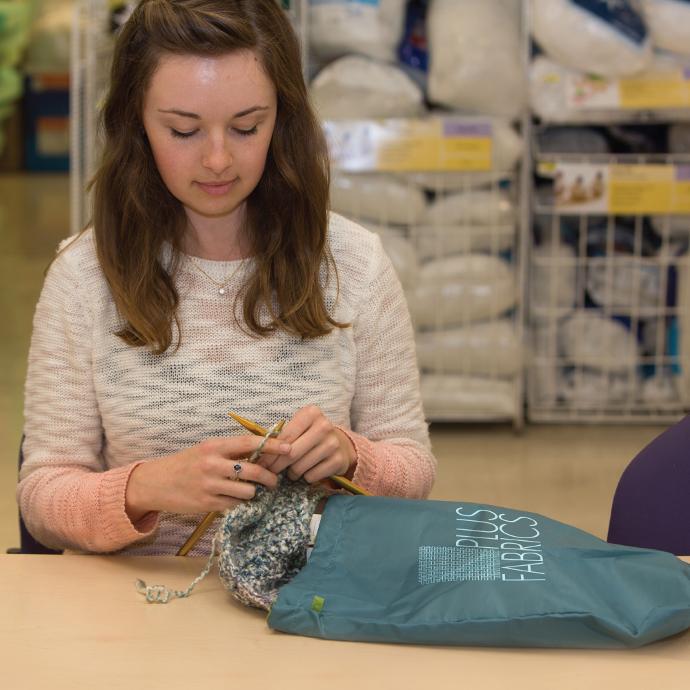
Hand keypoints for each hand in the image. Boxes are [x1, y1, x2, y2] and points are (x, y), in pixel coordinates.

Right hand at [125, 435, 290, 520]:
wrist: (156, 483)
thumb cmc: (186, 464)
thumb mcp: (206, 449)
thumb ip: (231, 450)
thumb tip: (263, 450)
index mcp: (214, 446)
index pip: (249, 443)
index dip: (272, 445)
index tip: (289, 448)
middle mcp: (212, 464)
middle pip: (253, 471)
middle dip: (269, 477)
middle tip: (274, 480)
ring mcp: (210, 485)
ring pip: (247, 491)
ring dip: (254, 492)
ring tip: (251, 490)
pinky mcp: (207, 504)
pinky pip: (235, 505)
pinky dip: (240, 503)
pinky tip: (236, 500)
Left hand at [258, 405, 355, 483]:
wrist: (341, 444)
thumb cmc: (311, 435)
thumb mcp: (299, 428)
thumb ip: (282, 436)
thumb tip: (258, 453)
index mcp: (312, 413)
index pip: (285, 435)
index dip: (270, 452)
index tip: (261, 462)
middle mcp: (324, 426)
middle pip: (291, 453)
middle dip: (277, 465)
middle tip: (270, 471)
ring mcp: (333, 444)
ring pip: (300, 467)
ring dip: (292, 473)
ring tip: (292, 471)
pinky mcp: (338, 460)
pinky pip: (312, 476)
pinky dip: (306, 477)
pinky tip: (307, 472)